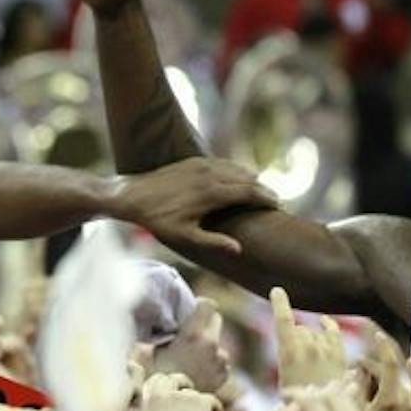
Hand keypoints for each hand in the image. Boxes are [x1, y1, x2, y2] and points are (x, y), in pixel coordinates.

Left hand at [111, 157, 277, 256]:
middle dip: (264, 189)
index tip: (279, 206)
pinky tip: (239, 178)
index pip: (250, 192)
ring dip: (252, 178)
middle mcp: (211, 174)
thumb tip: (239, 250)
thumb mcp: (185, 237)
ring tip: (262, 190)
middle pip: (248, 179)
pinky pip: (223, 163)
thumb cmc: (158, 220)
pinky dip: (236, 170)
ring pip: (236, 168)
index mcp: (213, 193)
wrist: (132, 194)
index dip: (267, 199)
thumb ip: (213, 243)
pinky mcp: (194, 160)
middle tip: (277, 201)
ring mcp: (202, 165)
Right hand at [272, 287, 347, 389]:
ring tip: (310, 362)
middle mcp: (309, 348)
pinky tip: (324, 322)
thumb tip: (296, 339)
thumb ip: (289, 355)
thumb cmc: (298, 402)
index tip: (278, 290)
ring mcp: (326, 350)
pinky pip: (332, 331)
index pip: (284, 322)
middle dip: (297, 338)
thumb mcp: (284, 379)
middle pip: (300, 330)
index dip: (280, 304)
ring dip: (312, 339)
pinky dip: (327, 326)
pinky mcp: (339, 355)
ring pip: (314, 333)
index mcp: (289, 355)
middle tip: (297, 361)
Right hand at [355, 332, 410, 410]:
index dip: (382, 347)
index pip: (389, 365)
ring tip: (380, 359)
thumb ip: (355, 388)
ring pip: (407, 382)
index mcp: (391, 402)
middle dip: (377, 365)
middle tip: (360, 364)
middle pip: (395, 374)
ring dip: (393, 370)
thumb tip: (357, 369)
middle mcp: (409, 406)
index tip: (377, 335)